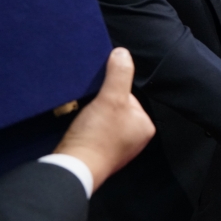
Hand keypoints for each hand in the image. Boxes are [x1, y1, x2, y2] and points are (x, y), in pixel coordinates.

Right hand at [53, 48, 154, 190]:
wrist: (74, 167)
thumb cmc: (98, 135)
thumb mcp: (111, 98)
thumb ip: (119, 74)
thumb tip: (123, 53)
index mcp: (146, 126)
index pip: (129, 97)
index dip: (111, 93)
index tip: (100, 99)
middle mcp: (137, 139)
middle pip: (116, 109)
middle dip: (101, 106)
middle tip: (89, 111)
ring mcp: (120, 149)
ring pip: (105, 121)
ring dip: (93, 118)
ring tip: (84, 121)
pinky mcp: (102, 155)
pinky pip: (96, 134)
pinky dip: (88, 130)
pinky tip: (81, 131)